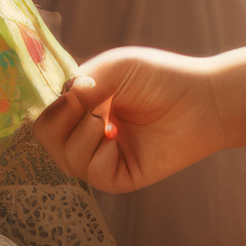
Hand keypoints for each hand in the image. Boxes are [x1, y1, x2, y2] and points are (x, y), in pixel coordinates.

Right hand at [33, 46, 229, 192]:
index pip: (44, 114)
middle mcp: (85, 133)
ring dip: (83, 134)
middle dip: (61, 121)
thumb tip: (65, 99)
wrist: (201, 100)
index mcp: (79, 106)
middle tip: (92, 107)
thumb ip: (80, 84)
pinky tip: (118, 139)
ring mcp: (101, 156)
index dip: (50, 106)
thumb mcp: (113, 69)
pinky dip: (99, 154)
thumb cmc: (159, 78)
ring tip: (110, 122)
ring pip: (65, 158)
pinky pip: (92, 173)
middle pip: (45, 138)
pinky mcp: (119, 177)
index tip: (74, 92)